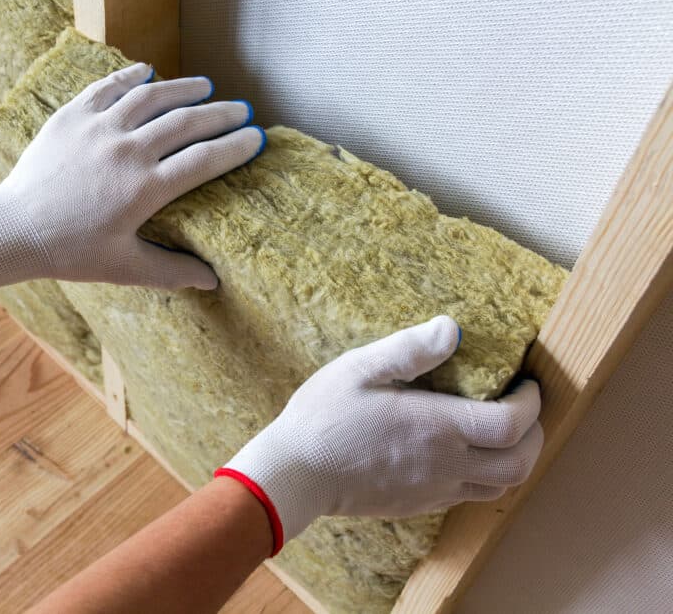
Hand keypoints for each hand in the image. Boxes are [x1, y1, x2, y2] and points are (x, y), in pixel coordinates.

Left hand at [0, 63, 265, 294]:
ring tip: (206, 86)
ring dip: (184, 88)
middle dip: (220, 114)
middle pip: (187, 122)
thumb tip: (214, 281)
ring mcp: (99, 128)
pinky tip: (148, 71)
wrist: (13, 228)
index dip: (235, 148)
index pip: (204, 161)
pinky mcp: (73, 115)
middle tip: (242, 110)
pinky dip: (132, 76)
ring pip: (151, 96)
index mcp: (145, 189)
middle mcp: (127, 151)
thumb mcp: (124, 268)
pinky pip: (108, 86)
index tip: (256, 138)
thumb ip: (172, 271)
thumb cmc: (70, 252)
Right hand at [216, 316, 543, 554]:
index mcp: (436, 428)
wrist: (295, 474)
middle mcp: (445, 465)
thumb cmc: (323, 417)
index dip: (531, 404)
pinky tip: (463, 453)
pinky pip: (470, 496)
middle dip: (535, 435)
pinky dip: (485, 475)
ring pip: (501, 486)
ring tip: (502, 432)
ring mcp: (434, 490)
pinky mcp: (419, 504)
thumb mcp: (359, 368)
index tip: (526, 383)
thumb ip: (410, 349)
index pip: (512, 424)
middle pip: (519, 463)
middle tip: (524, 408)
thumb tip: (452, 328)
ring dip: (515, 459)